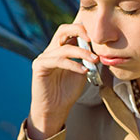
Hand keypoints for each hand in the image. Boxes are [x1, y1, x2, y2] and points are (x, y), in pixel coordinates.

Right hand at [28, 22, 97, 139]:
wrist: (54, 110)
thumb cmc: (68, 92)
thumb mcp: (82, 71)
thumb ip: (87, 58)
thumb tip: (100, 47)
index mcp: (61, 49)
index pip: (70, 31)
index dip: (83, 29)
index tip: (98, 36)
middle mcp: (51, 50)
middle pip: (63, 30)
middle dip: (79, 31)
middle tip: (93, 39)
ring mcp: (44, 57)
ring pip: (64, 48)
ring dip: (82, 53)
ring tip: (94, 60)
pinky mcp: (39, 66)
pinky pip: (58, 61)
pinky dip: (73, 64)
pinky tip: (84, 71)